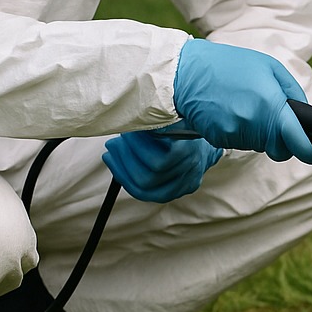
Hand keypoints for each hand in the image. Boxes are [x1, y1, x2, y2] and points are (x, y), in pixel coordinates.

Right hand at [102, 129, 223, 202]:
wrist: (204, 120)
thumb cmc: (177, 140)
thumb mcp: (160, 155)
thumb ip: (139, 162)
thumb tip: (112, 156)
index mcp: (173, 188)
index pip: (143, 191)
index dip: (122, 174)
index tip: (108, 157)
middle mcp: (184, 181)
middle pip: (146, 182)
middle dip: (123, 162)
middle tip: (113, 144)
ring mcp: (189, 166)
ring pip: (154, 169)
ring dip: (133, 151)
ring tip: (127, 134)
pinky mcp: (190, 152)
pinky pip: (163, 155)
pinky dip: (146, 143)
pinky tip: (141, 130)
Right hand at [172, 39, 311, 162]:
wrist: (184, 73)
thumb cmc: (229, 65)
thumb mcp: (268, 67)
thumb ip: (290, 92)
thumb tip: (302, 114)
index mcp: (269, 104)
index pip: (298, 141)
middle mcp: (253, 124)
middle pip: (279, 149)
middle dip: (283, 139)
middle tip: (274, 119)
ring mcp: (234, 134)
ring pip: (260, 146)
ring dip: (261, 133)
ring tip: (247, 106)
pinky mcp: (219, 140)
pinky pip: (240, 143)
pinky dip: (242, 132)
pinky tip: (232, 111)